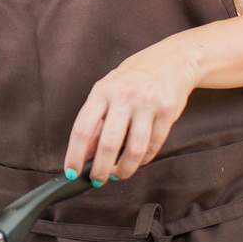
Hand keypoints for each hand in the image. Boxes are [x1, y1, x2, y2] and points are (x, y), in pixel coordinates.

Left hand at [63, 40, 199, 184]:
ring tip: (118, 174)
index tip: (71, 172)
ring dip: (124, 170)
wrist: (171, 61)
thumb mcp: (107, 92)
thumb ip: (95, 121)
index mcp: (102, 91)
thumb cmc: (132, 79)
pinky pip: (153, 146)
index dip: (75, 154)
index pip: (83, 128)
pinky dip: (143, 160)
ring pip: (134, 150)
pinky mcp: (167, 113)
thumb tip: (83, 154)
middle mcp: (124, 97)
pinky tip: (137, 162)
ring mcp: (147, 104)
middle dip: (100, 169)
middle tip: (97, 180)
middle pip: (108, 143)